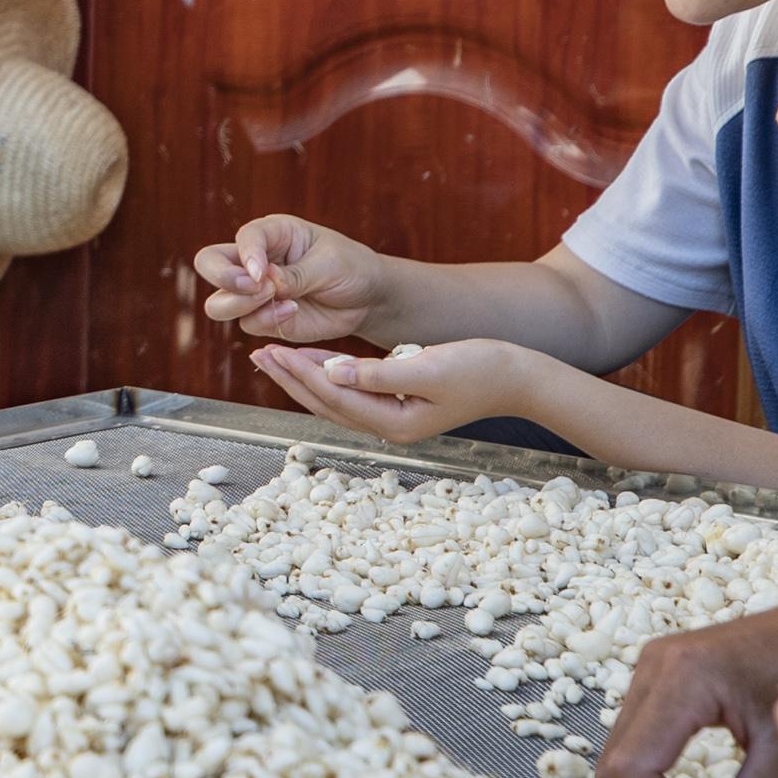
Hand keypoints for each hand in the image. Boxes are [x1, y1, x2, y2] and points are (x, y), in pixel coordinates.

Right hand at [194, 214, 394, 344]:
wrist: (368, 299)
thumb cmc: (351, 268)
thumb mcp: (329, 264)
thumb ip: (296, 274)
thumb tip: (264, 283)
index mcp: (271, 233)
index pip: (242, 238)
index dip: (247, 255)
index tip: (264, 274)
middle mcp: (254, 260)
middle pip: (208, 263)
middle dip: (221, 277)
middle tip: (252, 288)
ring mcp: (254, 292)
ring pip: (219, 302)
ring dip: (240, 305)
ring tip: (275, 300)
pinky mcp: (263, 318)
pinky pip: (247, 324)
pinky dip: (266, 321)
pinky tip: (293, 312)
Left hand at [248, 337, 550, 445]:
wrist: (518, 376)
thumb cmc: (480, 367)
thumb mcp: (427, 368)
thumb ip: (377, 373)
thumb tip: (331, 373)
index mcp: (395, 423)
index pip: (334, 398)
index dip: (301, 374)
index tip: (273, 350)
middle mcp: (389, 427)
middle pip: (327, 404)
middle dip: (291, 378)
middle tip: (259, 352)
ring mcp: (394, 419)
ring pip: (336, 400)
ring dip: (304, 377)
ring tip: (274, 355)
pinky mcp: (399, 405)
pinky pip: (352, 393)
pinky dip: (329, 376)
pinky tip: (313, 359)